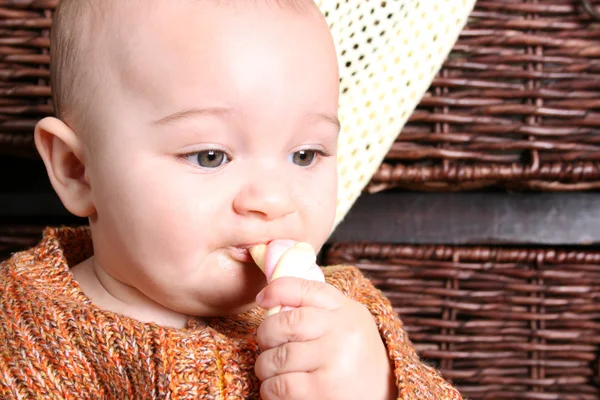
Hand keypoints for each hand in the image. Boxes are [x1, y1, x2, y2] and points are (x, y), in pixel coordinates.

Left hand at [254, 277, 396, 399]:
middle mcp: (343, 332)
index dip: (277, 290)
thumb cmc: (356, 362)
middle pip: (284, 323)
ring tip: (272, 373)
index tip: (263, 299)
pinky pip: (278, 385)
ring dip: (265, 368)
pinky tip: (278, 390)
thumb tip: (272, 299)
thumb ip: (319, 312)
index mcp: (347, 311)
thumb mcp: (347, 327)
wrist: (384, 398)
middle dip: (265, 336)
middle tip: (267, 347)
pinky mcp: (322, 389)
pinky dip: (270, 390)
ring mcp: (334, 360)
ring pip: (276, 357)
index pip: (305, 288)